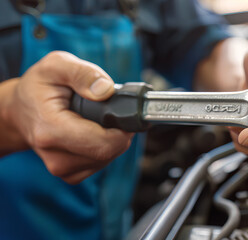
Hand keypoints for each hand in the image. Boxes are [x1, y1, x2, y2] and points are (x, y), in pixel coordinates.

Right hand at [8, 51, 132, 183]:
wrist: (19, 111)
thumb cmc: (39, 87)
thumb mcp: (56, 65)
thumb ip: (82, 73)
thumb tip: (105, 90)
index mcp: (51, 130)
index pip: (102, 144)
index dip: (122, 129)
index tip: (124, 112)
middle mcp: (55, 156)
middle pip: (109, 152)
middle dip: (119, 131)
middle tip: (111, 111)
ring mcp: (62, 168)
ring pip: (108, 158)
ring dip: (113, 139)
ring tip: (97, 119)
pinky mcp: (70, 174)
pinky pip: (101, 163)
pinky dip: (105, 147)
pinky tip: (94, 132)